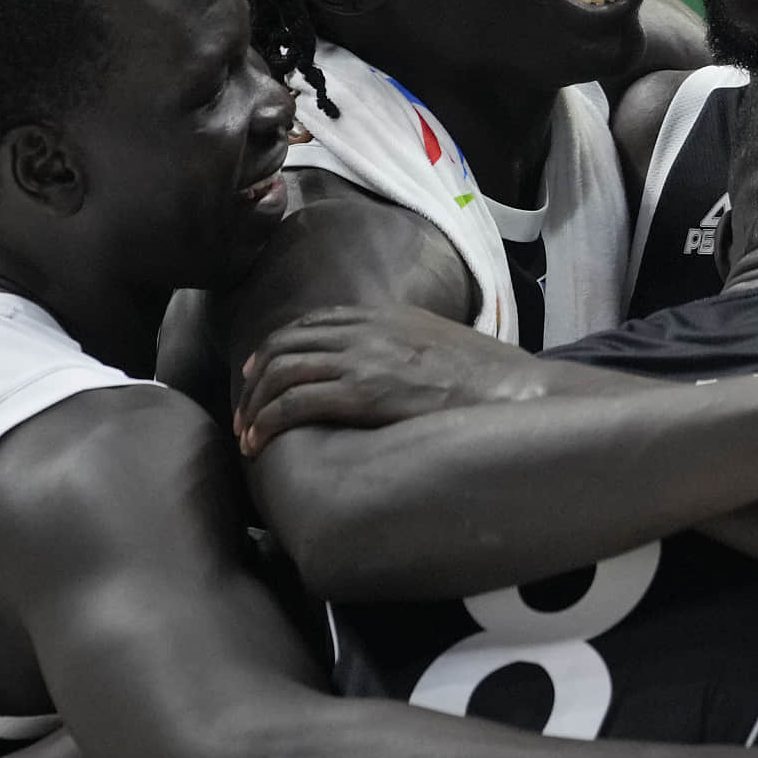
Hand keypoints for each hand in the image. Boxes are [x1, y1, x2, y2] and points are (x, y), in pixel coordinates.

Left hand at [235, 306, 546, 451]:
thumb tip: (395, 367)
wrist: (512, 390)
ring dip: (255, 405)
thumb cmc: (486, 378)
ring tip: (248, 435)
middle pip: (285, 344)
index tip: (262, 375)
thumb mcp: (439, 342)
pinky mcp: (362, 393)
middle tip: (245, 411)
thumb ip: (406, 345)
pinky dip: (267, 422)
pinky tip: (259, 443)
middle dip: (255, 379)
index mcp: (383, 315)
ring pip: (281, 372)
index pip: (311, 323)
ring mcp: (361, 359)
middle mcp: (365, 329)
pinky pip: (295, 402)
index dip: (278, 348)